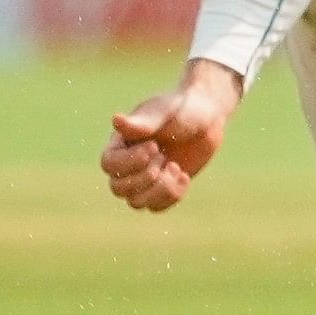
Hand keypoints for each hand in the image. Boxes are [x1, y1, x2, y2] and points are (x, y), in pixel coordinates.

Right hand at [102, 58, 243, 210]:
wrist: (207, 117)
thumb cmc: (182, 108)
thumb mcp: (164, 112)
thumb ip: (142, 123)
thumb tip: (116, 120)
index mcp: (120, 144)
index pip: (108, 165)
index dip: (130, 161)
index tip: (155, 146)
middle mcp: (127, 164)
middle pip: (118, 188)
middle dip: (145, 176)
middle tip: (164, 156)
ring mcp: (144, 178)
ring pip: (135, 202)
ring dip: (159, 189)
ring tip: (176, 167)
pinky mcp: (163, 187)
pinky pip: (156, 207)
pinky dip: (172, 196)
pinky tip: (185, 176)